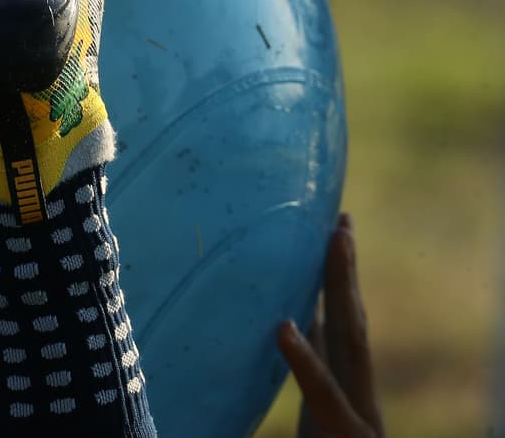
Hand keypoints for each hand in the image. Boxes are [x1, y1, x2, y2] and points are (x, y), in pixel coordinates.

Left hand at [277, 213, 384, 437]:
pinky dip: (304, 362)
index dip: (334, 282)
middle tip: (341, 218)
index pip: (338, 330)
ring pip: (352, 346)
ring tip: (334, 241)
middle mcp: (358, 402)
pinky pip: (324, 398)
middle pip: (352, 323)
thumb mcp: (309, 431)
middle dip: (347, 270)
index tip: (332, 232)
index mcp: (343, 399)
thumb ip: (300, 391)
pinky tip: (282, 326)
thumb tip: (274, 338)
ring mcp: (359, 421)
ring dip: (342, 291)